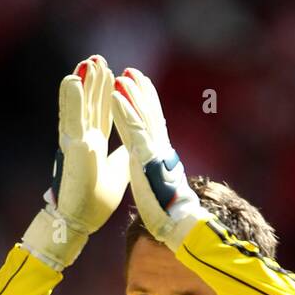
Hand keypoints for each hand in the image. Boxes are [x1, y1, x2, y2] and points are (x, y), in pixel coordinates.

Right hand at [22, 54, 128, 270]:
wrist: (83, 219)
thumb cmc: (95, 200)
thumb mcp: (118, 172)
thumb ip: (123, 157)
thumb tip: (132, 148)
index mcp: (95, 144)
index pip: (101, 112)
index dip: (104, 93)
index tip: (109, 73)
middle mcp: (83, 139)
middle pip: (90, 104)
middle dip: (94, 82)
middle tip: (98, 59)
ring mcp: (76, 141)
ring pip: (79, 105)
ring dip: (83, 83)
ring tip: (88, 62)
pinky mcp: (73, 147)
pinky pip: (72, 118)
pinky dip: (71, 99)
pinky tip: (73, 79)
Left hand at [110, 67, 208, 250]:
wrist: (178, 223)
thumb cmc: (168, 210)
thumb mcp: (159, 184)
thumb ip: (156, 171)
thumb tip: (156, 169)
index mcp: (160, 155)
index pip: (154, 124)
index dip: (148, 104)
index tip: (141, 87)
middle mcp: (159, 148)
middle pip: (150, 113)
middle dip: (142, 92)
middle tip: (132, 72)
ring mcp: (153, 150)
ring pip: (142, 116)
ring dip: (132, 94)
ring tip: (123, 76)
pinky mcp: (145, 157)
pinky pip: (133, 128)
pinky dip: (125, 110)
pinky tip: (116, 95)